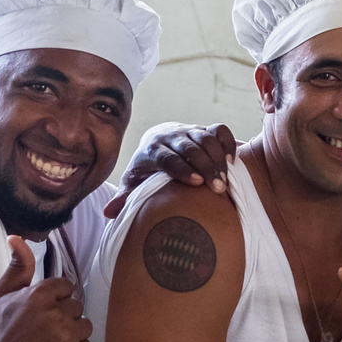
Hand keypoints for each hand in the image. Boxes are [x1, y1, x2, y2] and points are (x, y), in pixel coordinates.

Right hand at [0, 236, 93, 341]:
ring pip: (85, 327)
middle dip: (63, 316)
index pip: (66, 287)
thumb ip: (17, 265)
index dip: (55, 298)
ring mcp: (66, 337)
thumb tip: (16, 237)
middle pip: (77, 307)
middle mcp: (56, 314)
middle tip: (44, 328)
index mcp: (40, 295)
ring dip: (72, 334)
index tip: (42, 311)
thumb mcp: (1, 294)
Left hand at [107, 122, 239, 217]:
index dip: (182, 168)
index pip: (167, 156)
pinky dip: (228, 143)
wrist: (156, 141)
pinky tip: (232, 162)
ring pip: (206, 138)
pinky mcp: (204, 129)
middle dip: (206, 166)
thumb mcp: (134, 182)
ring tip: (226, 181)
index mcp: (152, 148)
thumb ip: (125, 197)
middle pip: (190, 147)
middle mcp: (171, 136)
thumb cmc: (147, 169)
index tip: (197, 183)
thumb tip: (109, 213)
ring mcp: (189, 131)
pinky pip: (219, 130)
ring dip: (219, 159)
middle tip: (219, 188)